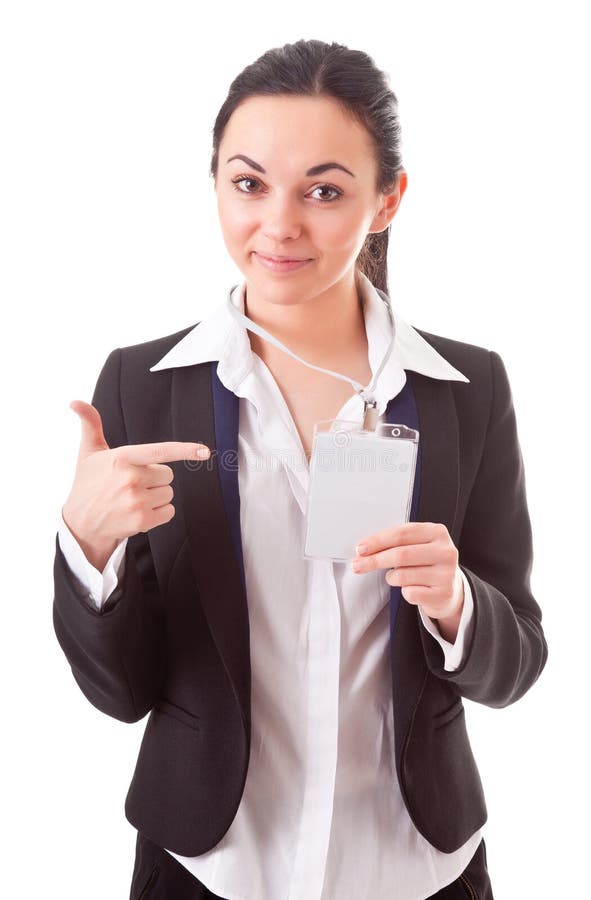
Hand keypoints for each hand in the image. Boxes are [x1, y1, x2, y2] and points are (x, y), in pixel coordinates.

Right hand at [62, 400, 210, 562]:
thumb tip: (75, 402)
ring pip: (168, 493)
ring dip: (156, 497)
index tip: (204, 451)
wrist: (81, 524)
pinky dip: (158, 513)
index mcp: (122, 458)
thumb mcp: (88, 452)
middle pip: (168, 474)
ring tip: (132, 499)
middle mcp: (131, 478)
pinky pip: (169, 511)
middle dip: (154, 479)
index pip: (160, 451)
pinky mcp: (142, 520)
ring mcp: (137, 501)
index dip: (184, 450)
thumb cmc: (88, 485)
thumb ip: (90, 424)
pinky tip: (138, 512)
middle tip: (132, 484)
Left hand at [351, 522, 464, 634]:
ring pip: (402, 575)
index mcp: (437, 532)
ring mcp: (446, 573)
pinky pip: (410, 593)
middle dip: (374, 560)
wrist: (450, 589)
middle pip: (400, 554)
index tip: (360, 548)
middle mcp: (445, 551)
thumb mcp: (417, 545)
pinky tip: (412, 588)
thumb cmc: (426, 563)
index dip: (377, 541)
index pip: (401, 534)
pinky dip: (404, 592)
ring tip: (396, 577)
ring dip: (391, 577)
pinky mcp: (443, 594)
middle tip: (357, 565)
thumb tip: (363, 550)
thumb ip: (394, 542)